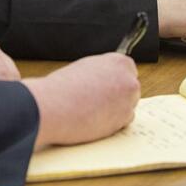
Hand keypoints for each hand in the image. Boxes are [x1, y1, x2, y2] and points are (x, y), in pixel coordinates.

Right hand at [23, 53, 139, 148]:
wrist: (53, 106)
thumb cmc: (63, 87)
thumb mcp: (85, 68)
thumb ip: (102, 72)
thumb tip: (107, 81)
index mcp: (117, 62)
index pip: (129, 70)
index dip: (116, 81)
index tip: (108, 87)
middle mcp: (127, 78)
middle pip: (131, 89)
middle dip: (119, 96)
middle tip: (99, 102)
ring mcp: (129, 99)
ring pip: (128, 106)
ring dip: (116, 110)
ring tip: (92, 111)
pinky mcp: (125, 119)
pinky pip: (124, 122)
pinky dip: (112, 124)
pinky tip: (95, 120)